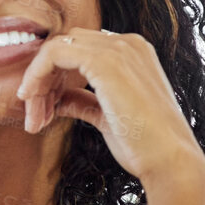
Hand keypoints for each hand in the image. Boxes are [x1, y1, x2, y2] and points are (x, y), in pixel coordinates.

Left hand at [16, 28, 204, 189]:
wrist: (169, 161)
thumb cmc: (144, 145)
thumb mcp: (107, 117)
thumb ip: (84, 101)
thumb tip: (58, 100)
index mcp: (132, 53)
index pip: (79, 50)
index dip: (55, 77)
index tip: (44, 110)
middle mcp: (126, 43)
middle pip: (65, 46)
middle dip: (43, 79)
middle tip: (35, 116)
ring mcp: (117, 49)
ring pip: (56, 48)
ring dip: (37, 81)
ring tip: (34, 118)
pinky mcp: (105, 61)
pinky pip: (54, 53)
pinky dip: (36, 76)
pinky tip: (34, 103)